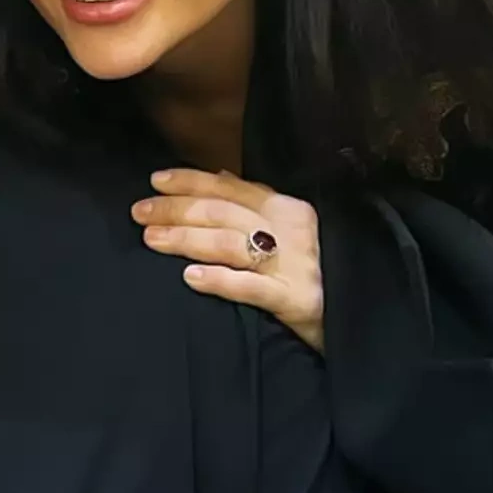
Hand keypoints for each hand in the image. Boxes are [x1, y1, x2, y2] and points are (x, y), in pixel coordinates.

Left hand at [132, 169, 323, 351]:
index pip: (230, 188)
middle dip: (176, 210)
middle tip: (139, 212)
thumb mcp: (288, 232)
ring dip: (186, 239)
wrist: (353, 320)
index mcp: (286, 209)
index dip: (190, 182)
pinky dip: (218, 280)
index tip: (155, 181)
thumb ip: (255, 204)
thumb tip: (219, 173)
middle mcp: (290, 231)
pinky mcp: (294, 299)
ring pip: (229, 244)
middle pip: (222, 212)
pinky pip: (250, 287)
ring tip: (151, 239)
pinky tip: (188, 278)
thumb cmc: (311, 274)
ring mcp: (294, 264)